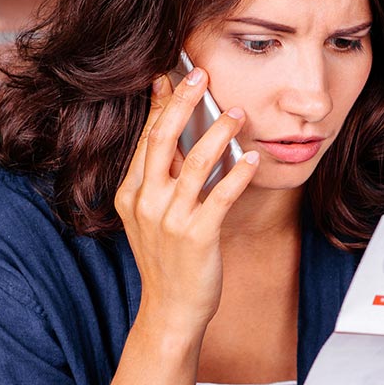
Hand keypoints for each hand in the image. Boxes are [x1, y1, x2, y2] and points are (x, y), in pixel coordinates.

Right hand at [115, 69, 260, 332]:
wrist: (170, 311)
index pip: (146, 138)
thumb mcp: (151, 218)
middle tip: (201, 74)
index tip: (171, 75)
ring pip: (195, 162)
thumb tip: (180, 138)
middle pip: (162, 139)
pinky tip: (253, 159)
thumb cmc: (167, 263)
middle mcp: (146, 202)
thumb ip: (161, 181)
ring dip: (219, 132)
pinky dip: (239, 174)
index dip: (160, 104)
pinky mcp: (197, 236)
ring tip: (239, 112)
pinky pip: (221, 195)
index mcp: (130, 193)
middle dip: (183, 102)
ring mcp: (170, 219)